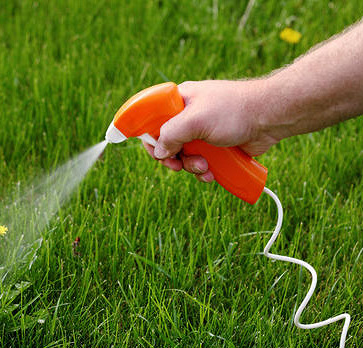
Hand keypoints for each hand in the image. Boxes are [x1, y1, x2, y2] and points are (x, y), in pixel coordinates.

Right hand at [143, 80, 282, 181]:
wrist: (270, 118)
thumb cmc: (233, 111)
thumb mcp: (194, 120)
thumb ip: (171, 135)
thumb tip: (159, 152)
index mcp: (179, 101)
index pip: (153, 119)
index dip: (150, 137)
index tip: (157, 152)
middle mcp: (188, 116)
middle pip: (167, 143)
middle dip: (173, 158)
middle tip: (178, 166)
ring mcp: (202, 131)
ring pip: (184, 156)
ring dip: (191, 166)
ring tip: (205, 167)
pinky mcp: (216, 145)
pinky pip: (201, 162)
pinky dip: (204, 170)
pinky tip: (213, 173)